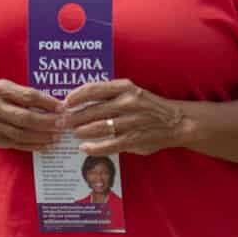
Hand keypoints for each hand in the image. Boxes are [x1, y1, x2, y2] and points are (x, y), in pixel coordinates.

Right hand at [0, 80, 62, 152]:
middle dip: (46, 122)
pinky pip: (17, 144)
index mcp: (2, 90)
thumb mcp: (11, 87)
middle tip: (62, 124)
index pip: (28, 96)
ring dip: (42, 136)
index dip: (47, 103)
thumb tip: (57, 104)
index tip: (62, 107)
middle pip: (24, 117)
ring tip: (57, 136)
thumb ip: (29, 94)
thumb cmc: (2, 96)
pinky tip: (47, 144)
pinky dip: (34, 146)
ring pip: (21, 134)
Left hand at [60, 80, 187, 156]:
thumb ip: (110, 96)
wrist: (176, 122)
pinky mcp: (133, 139)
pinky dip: (93, 148)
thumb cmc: (148, 106)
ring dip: (81, 132)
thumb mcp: (132, 92)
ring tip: (73, 133)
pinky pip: (108, 144)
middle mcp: (127, 102)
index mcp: (125, 88)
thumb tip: (81, 103)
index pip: (94, 89)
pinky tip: (84, 148)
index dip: (76, 96)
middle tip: (61, 122)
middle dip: (73, 117)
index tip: (64, 102)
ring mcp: (130, 122)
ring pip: (97, 128)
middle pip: (92, 110)